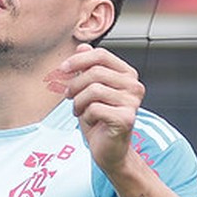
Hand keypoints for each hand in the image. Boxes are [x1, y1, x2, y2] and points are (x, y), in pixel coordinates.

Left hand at [47, 44, 143, 172]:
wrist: (109, 150)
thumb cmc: (99, 120)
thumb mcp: (89, 91)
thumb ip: (87, 69)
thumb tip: (82, 45)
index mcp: (127, 74)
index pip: (101, 55)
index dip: (78, 59)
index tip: (63, 69)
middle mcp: (134, 85)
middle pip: (95, 72)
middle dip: (75, 85)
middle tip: (69, 97)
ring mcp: (132, 102)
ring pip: (93, 90)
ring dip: (79, 102)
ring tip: (79, 111)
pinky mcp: (126, 118)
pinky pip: (95, 109)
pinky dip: (86, 116)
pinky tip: (92, 122)